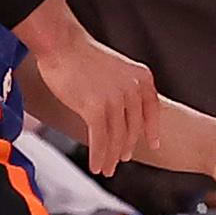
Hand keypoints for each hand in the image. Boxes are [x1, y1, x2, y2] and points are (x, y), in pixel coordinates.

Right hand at [29, 31, 161, 176]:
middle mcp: (133, 89)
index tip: (153, 144)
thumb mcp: (116, 68)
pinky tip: (96, 166)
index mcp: (141, 77)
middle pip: (132, 128)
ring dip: (111, 158)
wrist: (62, 44)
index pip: (152, 110)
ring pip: (116, 139)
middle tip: (120, 160)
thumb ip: (124, 88)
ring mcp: (115, 99)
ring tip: (107, 170)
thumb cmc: (82, 55)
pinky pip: (100, 140)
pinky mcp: (95, 108)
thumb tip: (123, 113)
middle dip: (125, 148)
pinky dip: (99, 157)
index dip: (152, 130)